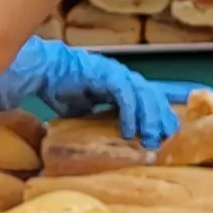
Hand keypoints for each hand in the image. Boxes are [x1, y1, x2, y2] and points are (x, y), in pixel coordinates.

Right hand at [0, 39, 201, 145]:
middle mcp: (124, 77)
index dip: (160, 115)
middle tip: (163, 141)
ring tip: (149, 139)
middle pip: (153, 97)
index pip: (150, 98)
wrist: (45, 72)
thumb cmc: (62, 90)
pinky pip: (124, 95)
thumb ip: (101, 119)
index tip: (167, 134)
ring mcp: (117, 73)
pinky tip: (128, 130)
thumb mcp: (87, 110)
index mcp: (123, 84)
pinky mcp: (107, 74)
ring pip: (143, 95)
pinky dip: (129, 113)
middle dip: (160, 119)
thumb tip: (111, 139)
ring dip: (148, 118)